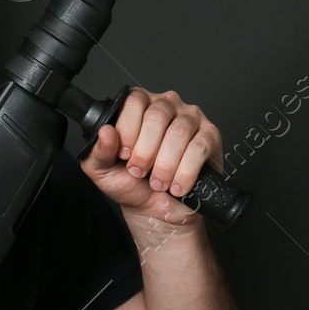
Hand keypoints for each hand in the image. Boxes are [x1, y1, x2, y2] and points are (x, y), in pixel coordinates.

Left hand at [79, 87, 222, 224]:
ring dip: (165, 164)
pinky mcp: (210, 136)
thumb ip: (98, 150)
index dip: (128, 129)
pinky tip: (177, 186)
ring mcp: (190, 117)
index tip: (124, 155)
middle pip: (157, 115)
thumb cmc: (130, 183)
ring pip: (179, 132)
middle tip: (139, 172)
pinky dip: (186, 171)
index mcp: (138, 106)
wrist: (155, 209)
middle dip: (146, 150)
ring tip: (158, 183)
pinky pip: (199, 147)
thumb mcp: (103, 169)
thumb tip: (105, 132)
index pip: (133, 100)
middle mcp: (165, 105)